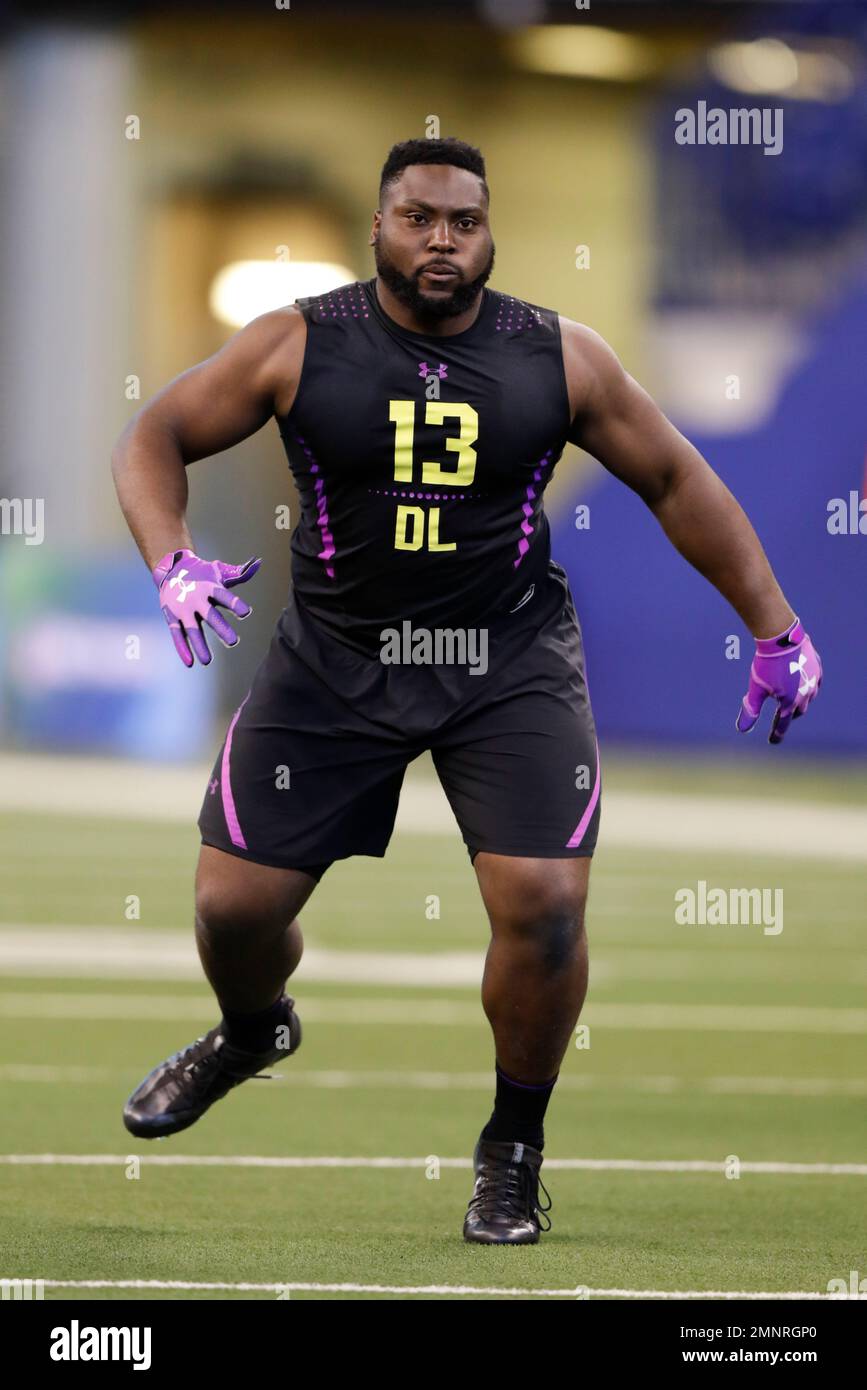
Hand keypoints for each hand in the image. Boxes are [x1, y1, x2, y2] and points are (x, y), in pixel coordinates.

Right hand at [152, 548, 260, 666]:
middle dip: (221, 628)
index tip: (245, 612)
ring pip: (192, 629)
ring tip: (207, 661)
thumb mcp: (218, 571)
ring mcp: (183, 609)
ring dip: (199, 645)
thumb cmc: (202, 573)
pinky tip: (189, 662)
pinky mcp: (172, 617)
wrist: (171, 567)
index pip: (224, 595)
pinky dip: (182, 648)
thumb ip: (238, 574)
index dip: (234, 603)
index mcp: (209, 586)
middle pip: (210, 615)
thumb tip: (258, 564)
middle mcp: (196, 598)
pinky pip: (177, 635)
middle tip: (233, 642)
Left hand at [736, 617, 821, 744]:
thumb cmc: (766, 664)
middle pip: (798, 711)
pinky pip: (816, 680)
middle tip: (781, 719)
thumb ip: (750, 709)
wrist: (782, 637)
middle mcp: (806, 693)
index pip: (782, 723)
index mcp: (791, 702)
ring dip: (801, 702)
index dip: (777, 733)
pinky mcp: (817, 665)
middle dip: (789, 716)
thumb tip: (742, 729)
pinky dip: (809, 686)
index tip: (772, 741)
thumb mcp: (756, 689)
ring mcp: (814, 679)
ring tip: (793, 703)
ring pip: (809, 696)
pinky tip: (806, 684)